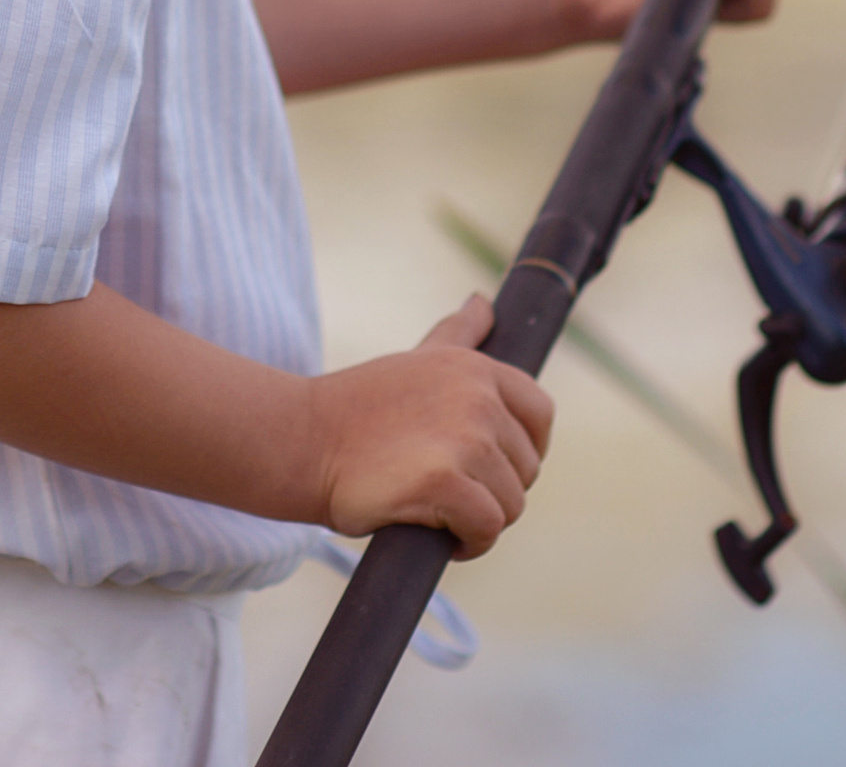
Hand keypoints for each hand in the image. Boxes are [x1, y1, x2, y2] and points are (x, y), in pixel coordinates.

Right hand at [304, 296, 553, 556]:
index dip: (526, 449)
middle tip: (449, 490)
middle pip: (526, 467)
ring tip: (440, 510)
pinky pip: (487, 528)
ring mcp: (463, 439)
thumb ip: (458, 334)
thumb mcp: (418, 359)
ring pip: (511, 503)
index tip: (493, 467)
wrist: (304, 440)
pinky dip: (470, 543)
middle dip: (495, 490)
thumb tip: (483, 302)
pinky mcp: (444, 482)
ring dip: (481, 520)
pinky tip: (441, 535)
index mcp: (476, 368)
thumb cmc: (360, 407)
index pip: (540, 413)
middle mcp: (477, 398)